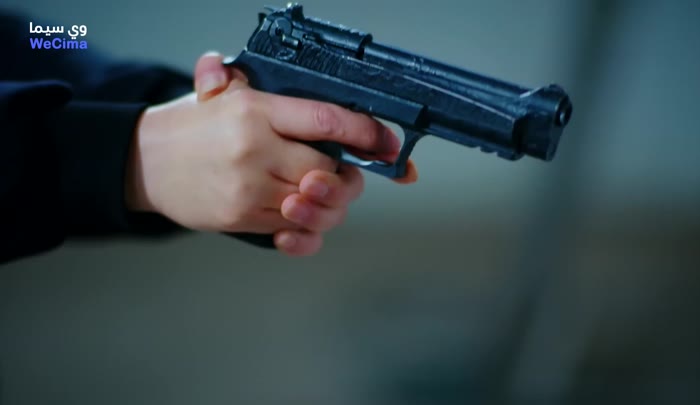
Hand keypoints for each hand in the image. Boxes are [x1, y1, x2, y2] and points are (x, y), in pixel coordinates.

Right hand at [125, 52, 416, 255]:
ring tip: (319, 195)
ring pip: (315, 207)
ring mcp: (248, 188)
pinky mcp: (240, 217)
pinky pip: (291, 233)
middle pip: (328, 171)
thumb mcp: (223, 94)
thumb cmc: (194, 128)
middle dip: (344, 177)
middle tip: (341, 173)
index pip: (326, 121)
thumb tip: (227, 70)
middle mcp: (255, 149)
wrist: (144, 161)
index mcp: (257, 110)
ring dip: (328, 206)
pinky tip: (302, 224)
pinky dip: (305, 231)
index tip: (387, 145)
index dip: (366, 135)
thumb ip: (244, 80)